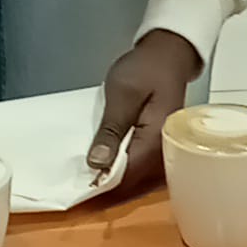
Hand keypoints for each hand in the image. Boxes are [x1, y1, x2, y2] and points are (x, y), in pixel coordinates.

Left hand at [88, 30, 201, 193]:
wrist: (169, 53)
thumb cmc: (145, 68)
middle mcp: (165, 153)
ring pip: (139, 180)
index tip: (76, 192)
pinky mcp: (162, 146)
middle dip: (107, 191)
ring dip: (115, 184)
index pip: (127, 177)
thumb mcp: (122, 94)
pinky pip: (142, 169)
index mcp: (156, 141)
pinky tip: (108, 170)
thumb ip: (111, 130)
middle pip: (135, 184)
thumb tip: (98, 165)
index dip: (102, 187)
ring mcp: (166, 151)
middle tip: (77, 190)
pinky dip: (125, 172)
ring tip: (89, 182)